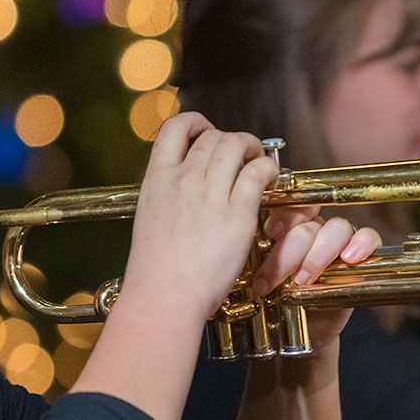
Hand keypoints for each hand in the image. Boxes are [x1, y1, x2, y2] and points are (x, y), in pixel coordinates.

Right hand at [121, 112, 280, 319]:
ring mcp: (209, 194)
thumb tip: (182, 196)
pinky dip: (268, 168)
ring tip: (258, 162)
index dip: (195, 122)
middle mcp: (182, 179)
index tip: (206, 132)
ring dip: (253, 148)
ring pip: (236, 145)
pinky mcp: (236, 214)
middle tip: (243, 155)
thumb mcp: (149, 222)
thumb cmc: (155, 272)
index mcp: (156, 180)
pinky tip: (270, 180)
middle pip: (213, 136)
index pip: (174, 128)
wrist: (163, 297)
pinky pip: (258, 172)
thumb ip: (166, 200)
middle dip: (231, 140)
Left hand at [251, 207, 380, 351]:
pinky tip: (349, 258)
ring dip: (318, 255)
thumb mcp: (257, 274)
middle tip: (271, 280)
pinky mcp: (360, 258)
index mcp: (288, 225)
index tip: (269, 232)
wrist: (293, 331)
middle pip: (310, 222)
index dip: (284, 214)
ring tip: (303, 280)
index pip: (292, 203)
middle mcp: (314, 229)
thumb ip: (253, 253)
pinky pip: (369, 237)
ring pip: (337, 229)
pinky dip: (361, 243)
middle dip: (291, 250)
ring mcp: (338, 242)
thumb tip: (241, 241)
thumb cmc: (271, 298)